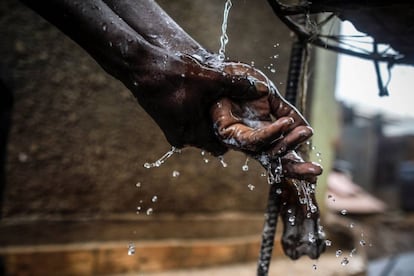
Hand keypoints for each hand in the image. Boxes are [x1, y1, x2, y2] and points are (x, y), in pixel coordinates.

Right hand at [129, 55, 267, 155]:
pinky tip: (197, 98)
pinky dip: (194, 116)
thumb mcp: (211, 79)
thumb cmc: (174, 75)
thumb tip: (262, 89)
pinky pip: (186, 125)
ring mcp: (172, 132)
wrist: (140, 68)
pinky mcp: (165, 123)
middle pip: (209, 140)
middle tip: (229, 111)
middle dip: (219, 128)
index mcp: (194, 134)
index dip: (231, 136)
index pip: (221, 147)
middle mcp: (182, 139)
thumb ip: (238, 85)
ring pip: (198, 132)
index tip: (238, 123)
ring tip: (213, 102)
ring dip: (206, 121)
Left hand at [210, 63, 321, 180]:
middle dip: (296, 168)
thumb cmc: (241, 84)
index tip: (317, 171)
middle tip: (317, 171)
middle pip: (276, 161)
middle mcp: (253, 140)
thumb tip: (307, 129)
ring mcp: (240, 139)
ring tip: (305, 132)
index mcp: (264, 132)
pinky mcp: (229, 134)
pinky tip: (286, 123)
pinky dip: (271, 132)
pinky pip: (253, 139)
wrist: (220, 71)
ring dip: (288, 143)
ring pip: (266, 151)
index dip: (299, 163)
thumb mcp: (271, 96)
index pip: (284, 152)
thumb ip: (287, 112)